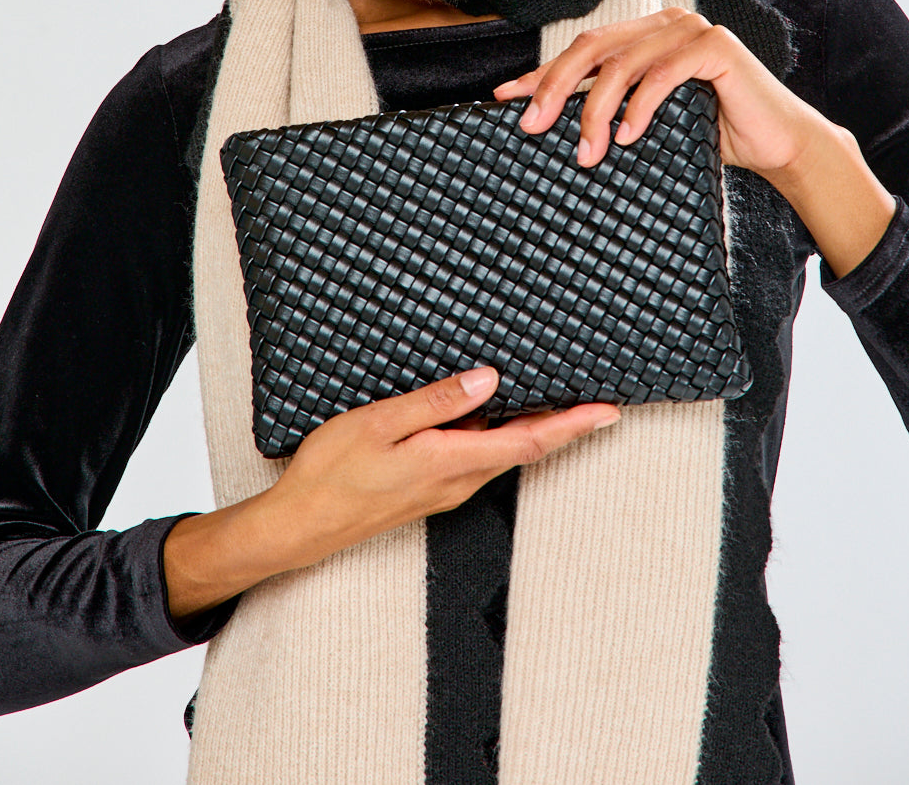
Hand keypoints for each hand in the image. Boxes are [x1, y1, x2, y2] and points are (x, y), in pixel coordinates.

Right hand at [163, 365, 619, 619]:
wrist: (298, 528)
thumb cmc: (332, 474)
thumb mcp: (380, 424)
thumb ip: (436, 403)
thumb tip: (488, 381)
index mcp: (451, 462)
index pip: (529, 441)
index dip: (573, 426)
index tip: (610, 412)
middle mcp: (457, 482)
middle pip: (525, 448)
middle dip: (565, 425)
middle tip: (598, 399)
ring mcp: (443, 489)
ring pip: (502, 453)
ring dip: (533, 428)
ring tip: (557, 398)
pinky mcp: (428, 489)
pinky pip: (476, 458)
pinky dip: (498, 435)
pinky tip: (493, 414)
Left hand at [494, 8, 819, 174]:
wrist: (778, 146)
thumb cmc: (713, 135)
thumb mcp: (649, 122)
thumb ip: (613, 110)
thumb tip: (552, 125)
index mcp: (646, 34)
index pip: (582, 51)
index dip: (541, 74)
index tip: (504, 99)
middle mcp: (665, 23)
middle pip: (592, 49)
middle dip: (555, 87)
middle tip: (532, 126)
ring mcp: (692, 30)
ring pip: (623, 64)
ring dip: (597, 111)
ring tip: (587, 152)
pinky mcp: (717, 47)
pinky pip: (663, 74)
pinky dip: (641, 106)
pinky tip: (629, 137)